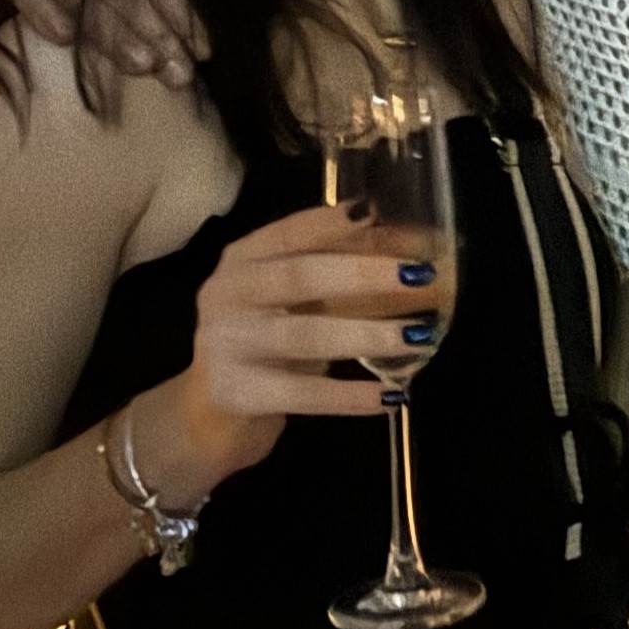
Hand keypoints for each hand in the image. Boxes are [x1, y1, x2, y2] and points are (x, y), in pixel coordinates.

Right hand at [153, 204, 460, 488]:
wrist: (209, 414)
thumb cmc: (265, 342)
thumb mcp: (294, 299)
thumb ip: (343, 269)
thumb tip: (420, 246)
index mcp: (243, 259)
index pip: (289, 233)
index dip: (331, 225)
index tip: (376, 214)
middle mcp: (228, 295)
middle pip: (299, 277)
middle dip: (364, 274)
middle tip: (420, 275)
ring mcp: (228, 345)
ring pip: (306, 336)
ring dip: (368, 335)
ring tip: (419, 336)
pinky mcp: (237, 394)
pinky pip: (303, 395)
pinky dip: (350, 396)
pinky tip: (389, 395)